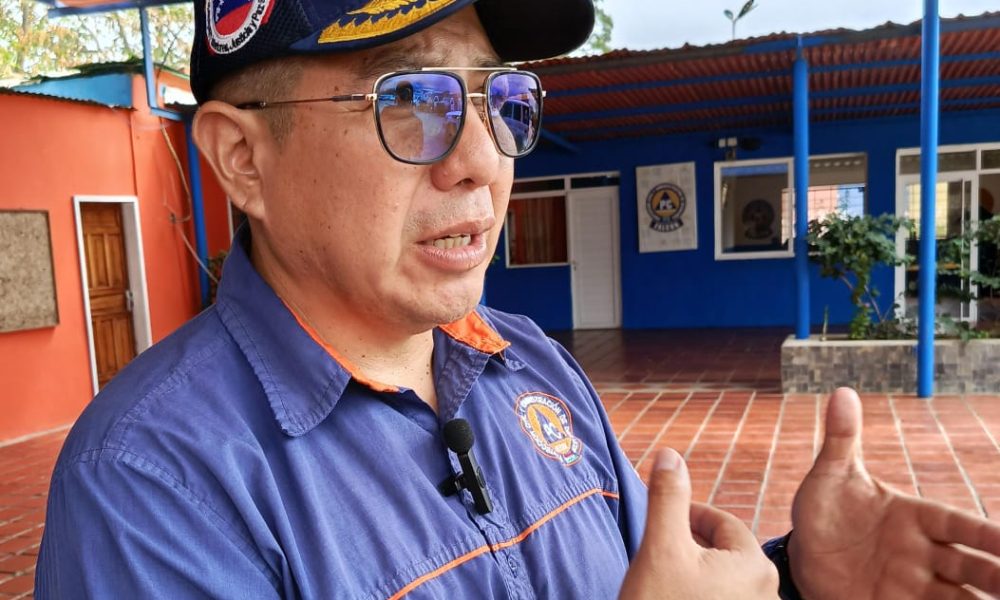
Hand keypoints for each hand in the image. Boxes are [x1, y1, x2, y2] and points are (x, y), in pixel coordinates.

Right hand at [619, 448, 778, 599]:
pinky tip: (675, 599)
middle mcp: (767, 594)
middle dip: (690, 544)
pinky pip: (723, 599)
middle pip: (723, 550)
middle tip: (659, 551)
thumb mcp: (659, 547)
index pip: (720, 521)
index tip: (661, 518)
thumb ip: (667, 498)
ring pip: (722, 578)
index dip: (686, 514)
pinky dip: (700, 594)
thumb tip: (669, 454)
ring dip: (695, 571)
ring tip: (666, 580)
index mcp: (754, 566)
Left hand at [789, 387, 999, 598]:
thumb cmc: (825, 510)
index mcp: (914, 516)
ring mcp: (911, 584)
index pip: (958, 524)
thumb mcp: (830, 476)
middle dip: (995, 576)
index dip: (987, 535)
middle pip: (970, 567)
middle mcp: (922, 553)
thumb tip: (842, 392)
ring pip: (959, 598)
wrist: (802, 553)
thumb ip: (842, 439)